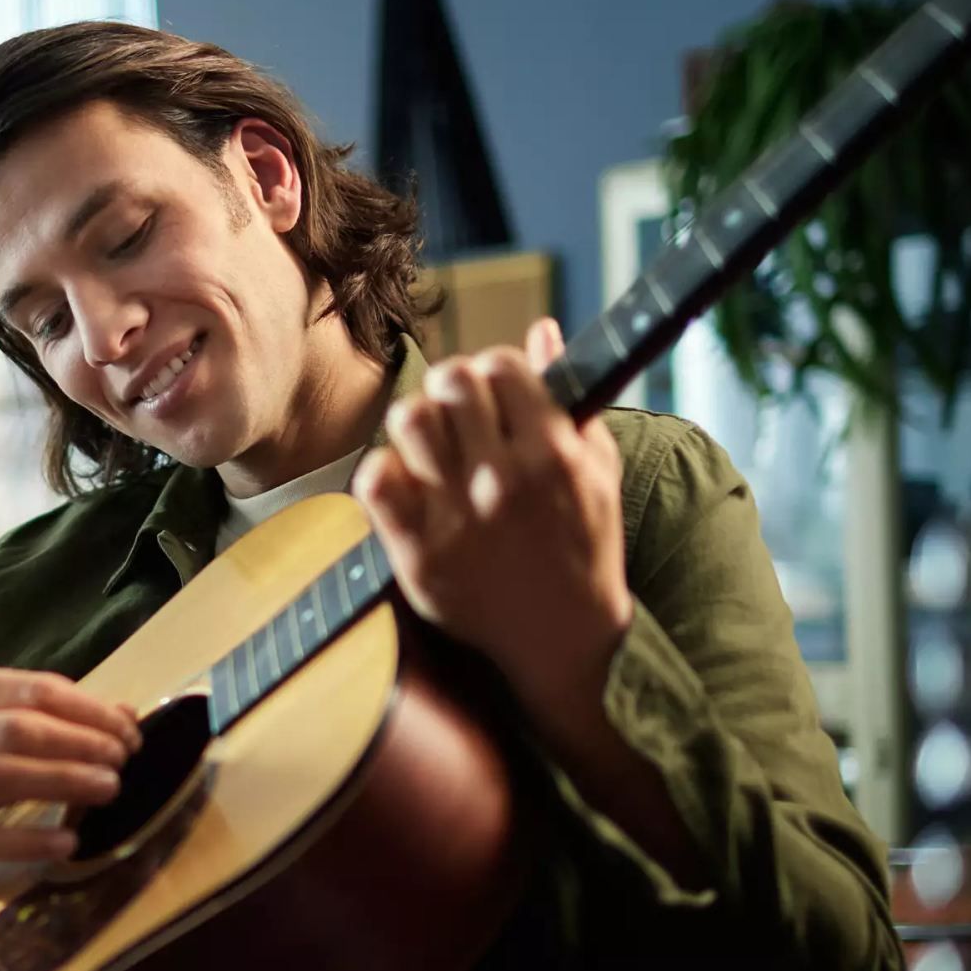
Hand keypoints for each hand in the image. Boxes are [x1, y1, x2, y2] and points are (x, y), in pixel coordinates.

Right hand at [0, 665, 139, 888]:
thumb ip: (48, 715)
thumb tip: (127, 715)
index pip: (30, 689)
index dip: (88, 710)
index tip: (127, 732)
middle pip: (15, 730)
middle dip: (78, 744)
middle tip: (121, 761)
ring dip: (61, 782)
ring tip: (107, 789)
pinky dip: (28, 841)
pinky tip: (67, 841)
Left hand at [354, 317, 633, 751]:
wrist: (566, 638)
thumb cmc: (584, 545)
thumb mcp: (596, 468)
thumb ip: (567, 398)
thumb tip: (543, 332)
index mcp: (553, 453)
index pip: (501, 366)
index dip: (493, 370)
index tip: (493, 394)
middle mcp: (505, 481)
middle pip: (451, 381)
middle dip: (452, 388)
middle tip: (456, 413)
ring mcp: (459, 519)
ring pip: (409, 420)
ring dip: (417, 425)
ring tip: (432, 449)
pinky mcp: (419, 555)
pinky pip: (374, 480)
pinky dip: (382, 473)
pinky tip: (406, 485)